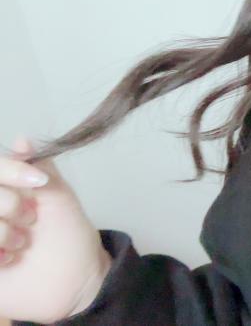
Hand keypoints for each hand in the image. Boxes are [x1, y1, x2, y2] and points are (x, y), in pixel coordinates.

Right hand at [0, 136, 111, 323]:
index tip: (37, 183)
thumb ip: (40, 168)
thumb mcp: (59, 196)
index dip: (9, 171)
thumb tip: (22, 139)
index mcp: (6, 188)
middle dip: (8, 203)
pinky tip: (7, 260)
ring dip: (2, 231)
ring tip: (22, 244)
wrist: (73, 280)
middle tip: (31, 219)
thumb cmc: (69, 235)